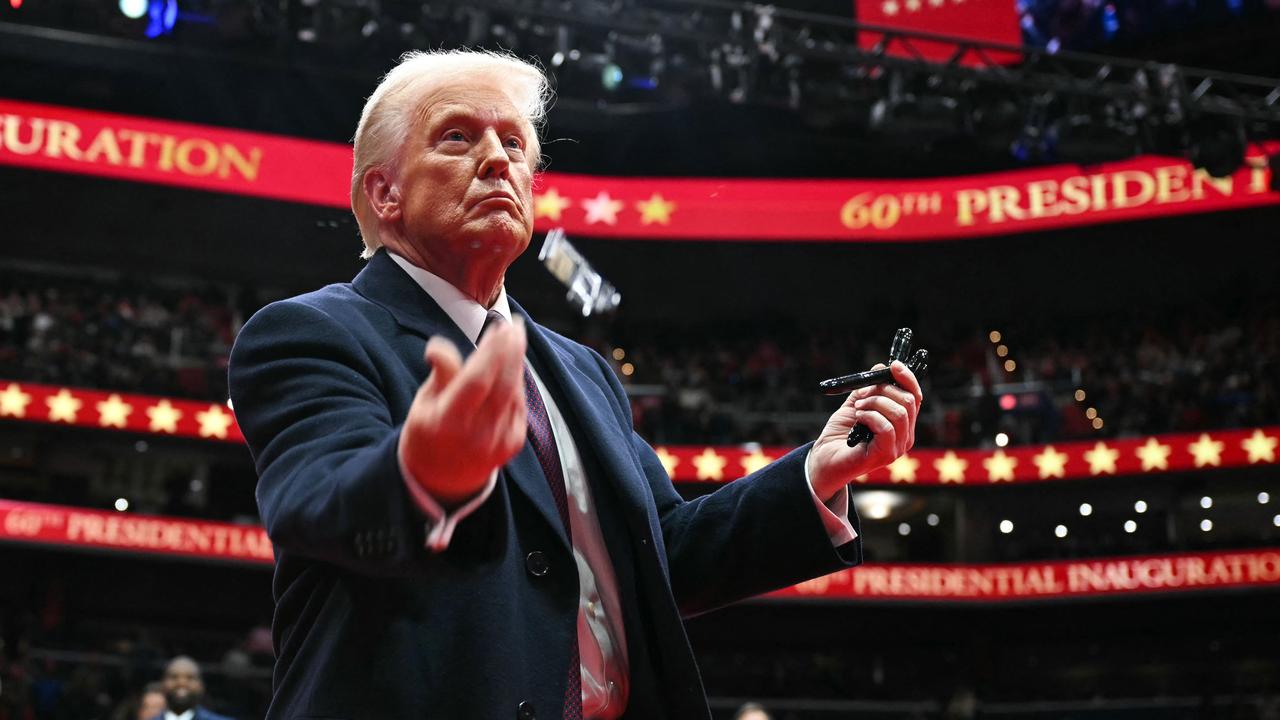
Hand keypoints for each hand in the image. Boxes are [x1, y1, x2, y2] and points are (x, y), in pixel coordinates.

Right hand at [399, 318, 527, 506]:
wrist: (442, 480)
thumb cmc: (429, 433)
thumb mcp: (423, 404)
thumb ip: (440, 375)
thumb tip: (439, 347)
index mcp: (448, 424)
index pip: (477, 382)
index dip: (491, 353)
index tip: (498, 328)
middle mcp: (478, 435)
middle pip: (503, 385)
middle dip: (512, 352)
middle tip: (516, 326)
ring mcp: (499, 442)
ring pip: (514, 393)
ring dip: (517, 363)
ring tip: (516, 337)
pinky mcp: (514, 444)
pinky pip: (519, 405)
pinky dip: (517, 382)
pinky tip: (513, 364)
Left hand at [807, 360, 922, 498]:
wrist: (825, 459)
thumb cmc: (841, 434)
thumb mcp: (855, 404)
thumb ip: (868, 388)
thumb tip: (881, 366)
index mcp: (902, 423)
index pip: (915, 397)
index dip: (907, 378)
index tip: (893, 365)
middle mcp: (905, 436)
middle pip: (908, 402)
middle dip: (884, 390)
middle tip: (863, 394)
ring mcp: (897, 447)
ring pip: (899, 413)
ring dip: (875, 403)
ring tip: (858, 407)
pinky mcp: (885, 455)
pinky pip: (886, 427)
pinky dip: (870, 416)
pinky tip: (859, 418)